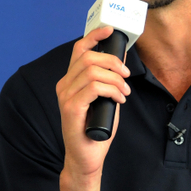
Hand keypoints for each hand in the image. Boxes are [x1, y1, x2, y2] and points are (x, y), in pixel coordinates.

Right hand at [55, 25, 130, 176]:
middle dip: (113, 63)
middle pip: (89, 57)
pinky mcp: (71, 108)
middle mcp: (64, 86)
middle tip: (126, 77)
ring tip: (124, 92)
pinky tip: (119, 99)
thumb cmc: (97, 130)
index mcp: (70, 81)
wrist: (87, 158)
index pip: (79, 50)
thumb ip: (109, 83)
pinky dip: (111, 90)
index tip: (111, 32)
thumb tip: (121, 64)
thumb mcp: (106, 100)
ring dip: (115, 80)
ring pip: (92, 71)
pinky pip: (93, 88)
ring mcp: (65, 97)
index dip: (95, 36)